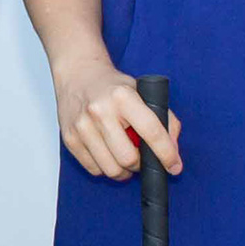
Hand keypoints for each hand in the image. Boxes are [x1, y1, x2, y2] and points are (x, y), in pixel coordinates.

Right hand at [51, 58, 181, 180]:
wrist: (78, 74)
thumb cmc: (113, 87)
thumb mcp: (142, 92)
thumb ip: (164, 119)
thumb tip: (173, 151)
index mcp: (123, 97)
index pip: (151, 132)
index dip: (166, 154)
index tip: (175, 166)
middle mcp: (100, 111)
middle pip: (128, 158)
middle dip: (140, 165)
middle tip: (142, 158)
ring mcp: (82, 126)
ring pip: (110, 169)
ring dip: (124, 171)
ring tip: (125, 159)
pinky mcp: (69, 138)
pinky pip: (93, 169)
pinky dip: (105, 168)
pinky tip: (108, 155)